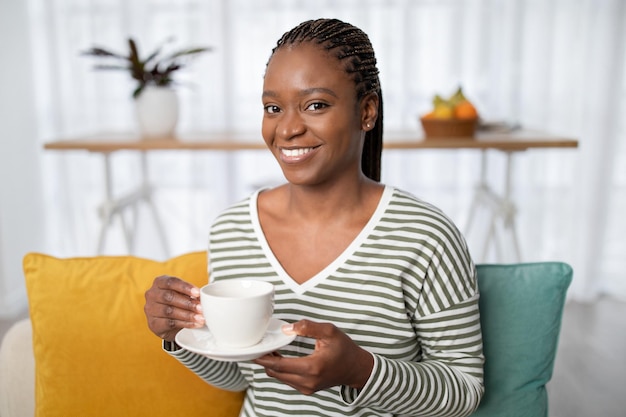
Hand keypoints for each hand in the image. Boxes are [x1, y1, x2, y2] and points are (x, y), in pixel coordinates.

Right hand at [144, 275, 204, 341]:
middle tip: (201, 308)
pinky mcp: (153, 324)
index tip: (198, 293)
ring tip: (201, 318)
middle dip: (188, 303)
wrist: (167, 322)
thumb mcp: (182, 294)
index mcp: (159, 282)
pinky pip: (170, 323)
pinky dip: (185, 324)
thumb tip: (205, 297)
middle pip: (169, 297)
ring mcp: (150, 309)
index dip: (185, 287)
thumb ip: (191, 294)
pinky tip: (195, 324)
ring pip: (169, 311)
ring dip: (188, 315)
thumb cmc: (177, 302)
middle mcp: (152, 294)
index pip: (171, 282)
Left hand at [254, 319, 373, 394]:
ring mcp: (307, 388)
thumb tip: (288, 328)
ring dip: (272, 365)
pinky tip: (279, 357)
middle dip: (265, 360)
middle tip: (259, 346)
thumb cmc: (344, 349)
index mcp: (312, 367)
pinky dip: (280, 370)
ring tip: (269, 349)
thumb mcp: (330, 331)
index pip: (280, 365)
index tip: (253, 351)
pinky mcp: (307, 389)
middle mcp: (308, 381)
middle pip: (276, 373)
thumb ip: (308, 327)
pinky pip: (287, 380)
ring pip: (280, 377)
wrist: (356, 368)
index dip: (264, 358)